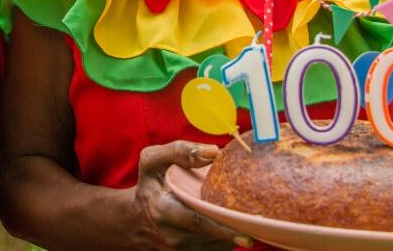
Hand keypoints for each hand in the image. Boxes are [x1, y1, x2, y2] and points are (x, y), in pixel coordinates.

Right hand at [133, 141, 249, 248]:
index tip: (247, 234)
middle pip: (212, 235)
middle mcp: (171, 234)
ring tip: (241, 218)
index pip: (197, 221)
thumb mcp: (152, 160)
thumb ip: (180, 151)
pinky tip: (227, 225)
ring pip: (216, 245)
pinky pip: (214, 249)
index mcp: (163, 209)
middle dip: (235, 231)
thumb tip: (214, 151)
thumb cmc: (149, 184)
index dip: (223, 229)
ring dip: (231, 233)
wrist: (136, 219)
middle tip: (257, 225)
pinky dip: (225, 239)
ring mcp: (180, 249)